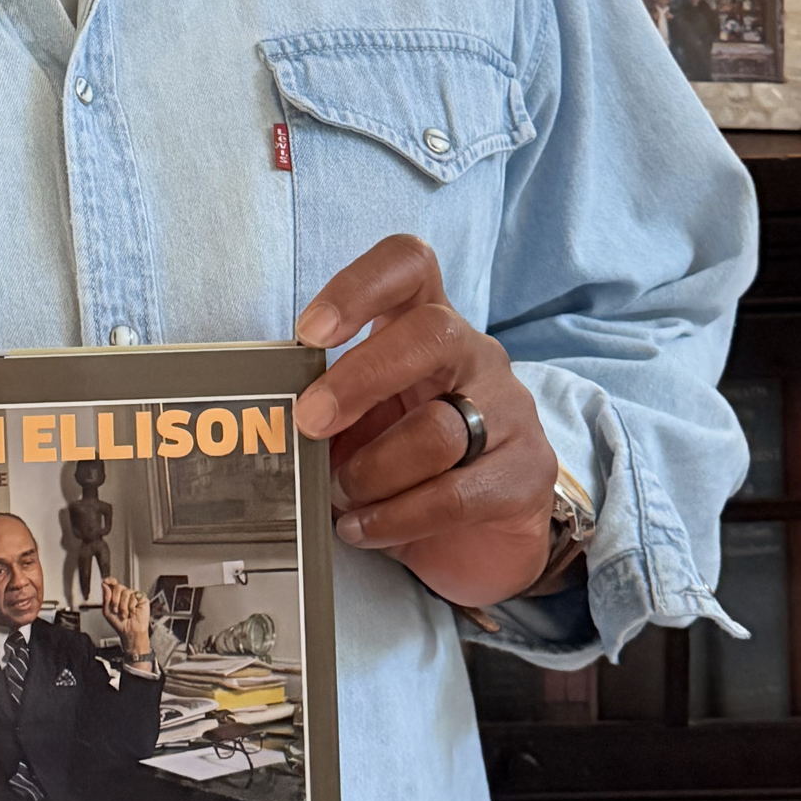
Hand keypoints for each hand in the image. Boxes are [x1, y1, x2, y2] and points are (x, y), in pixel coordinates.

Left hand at [99, 579, 150, 655]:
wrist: (129, 632)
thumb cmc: (119, 624)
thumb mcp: (107, 612)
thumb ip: (105, 598)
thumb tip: (104, 585)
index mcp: (116, 596)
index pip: (113, 584)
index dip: (110, 580)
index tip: (106, 581)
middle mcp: (125, 594)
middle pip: (118, 587)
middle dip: (115, 599)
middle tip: (116, 610)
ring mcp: (134, 596)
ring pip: (126, 592)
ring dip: (123, 606)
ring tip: (125, 614)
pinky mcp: (142, 599)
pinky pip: (134, 596)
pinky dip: (131, 606)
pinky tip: (132, 612)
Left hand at [291, 235, 558, 608]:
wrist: (480, 536)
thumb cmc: (405, 459)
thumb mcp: (363, 418)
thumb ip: (329, 403)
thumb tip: (273, 414)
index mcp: (427, 323)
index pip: (409, 265)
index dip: (358, 286)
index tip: (309, 332)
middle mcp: (476, 354)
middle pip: (432, 332)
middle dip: (360, 378)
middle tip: (310, 421)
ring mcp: (509, 411)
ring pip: (439, 429)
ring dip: (372, 470)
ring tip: (341, 493)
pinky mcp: (527, 474)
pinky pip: (455, 494)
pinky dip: (395, 517)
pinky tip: (361, 527)